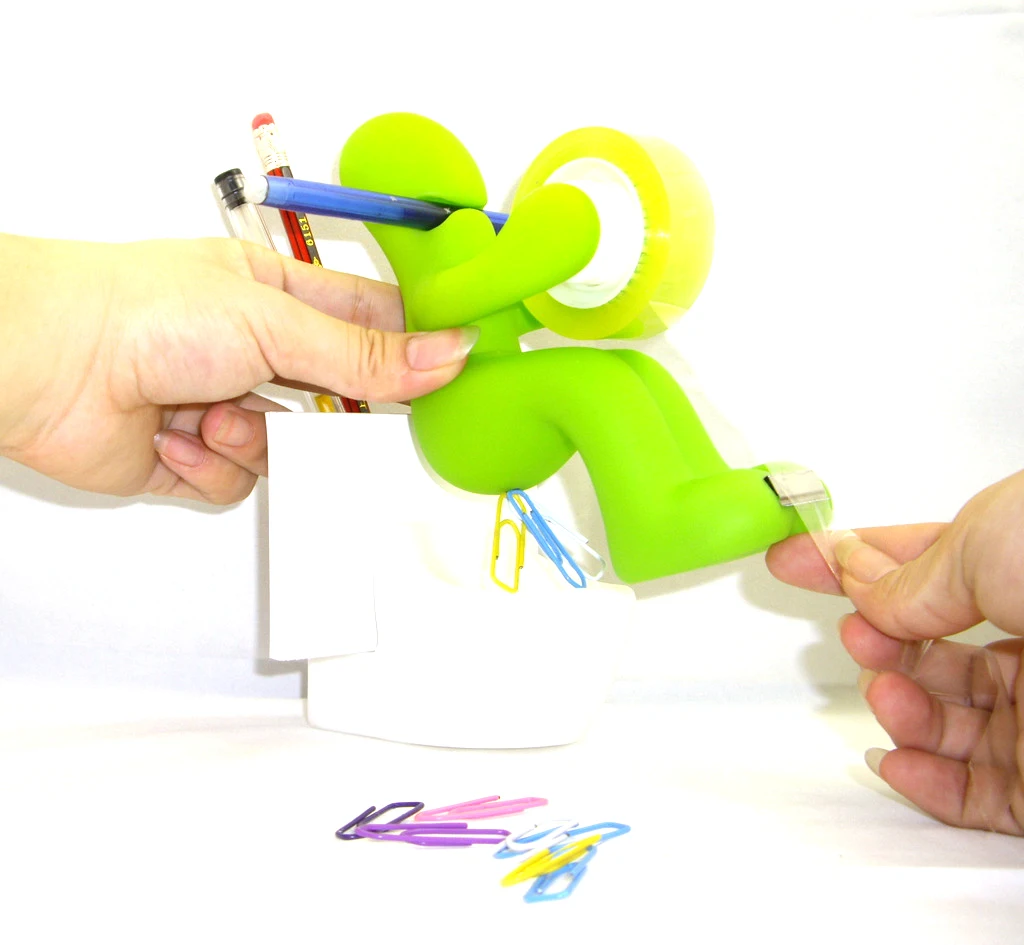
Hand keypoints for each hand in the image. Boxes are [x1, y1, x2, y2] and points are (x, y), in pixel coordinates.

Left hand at [0, 234, 476, 502]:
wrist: (45, 364)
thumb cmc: (143, 310)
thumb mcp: (273, 322)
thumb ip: (365, 355)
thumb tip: (447, 355)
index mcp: (276, 293)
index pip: (369, 319)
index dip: (412, 345)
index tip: (453, 371)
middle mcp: (253, 349)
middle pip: (335, 393)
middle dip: (331, 411)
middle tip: (336, 414)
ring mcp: (225, 404)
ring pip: (292, 447)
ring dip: (256, 438)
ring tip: (213, 413)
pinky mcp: (195, 457)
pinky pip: (241, 479)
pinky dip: (213, 464)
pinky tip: (176, 435)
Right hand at [766, 470, 1023, 833]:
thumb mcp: (987, 540)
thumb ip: (914, 574)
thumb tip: (860, 582)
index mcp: (1021, 566)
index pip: (918, 566)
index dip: (849, 560)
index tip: (793, 559)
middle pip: (929, 646)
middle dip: (876, 636)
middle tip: (854, 628)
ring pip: (948, 719)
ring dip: (897, 703)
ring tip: (886, 686)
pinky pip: (979, 792)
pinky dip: (926, 780)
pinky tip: (893, 755)